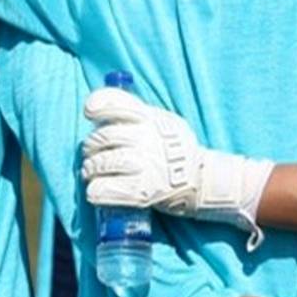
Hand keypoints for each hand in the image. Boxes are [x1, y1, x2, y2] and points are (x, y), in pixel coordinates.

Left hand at [81, 87, 273, 245]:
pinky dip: (96, 192)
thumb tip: (102, 111)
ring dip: (91, 171)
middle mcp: (146, 139)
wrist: (206, 182)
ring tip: (95, 175)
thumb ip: (139, 115)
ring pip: (98, 164)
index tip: (90, 114)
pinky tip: (98, 192)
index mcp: (150, 119)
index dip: (97, 106)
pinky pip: (102, 191)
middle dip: (91, 149)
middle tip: (95, 157)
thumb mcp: (166, 123)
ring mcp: (144, 165)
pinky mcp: (142, 191)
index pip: (115, 103)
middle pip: (100, 138)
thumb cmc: (180, 153)